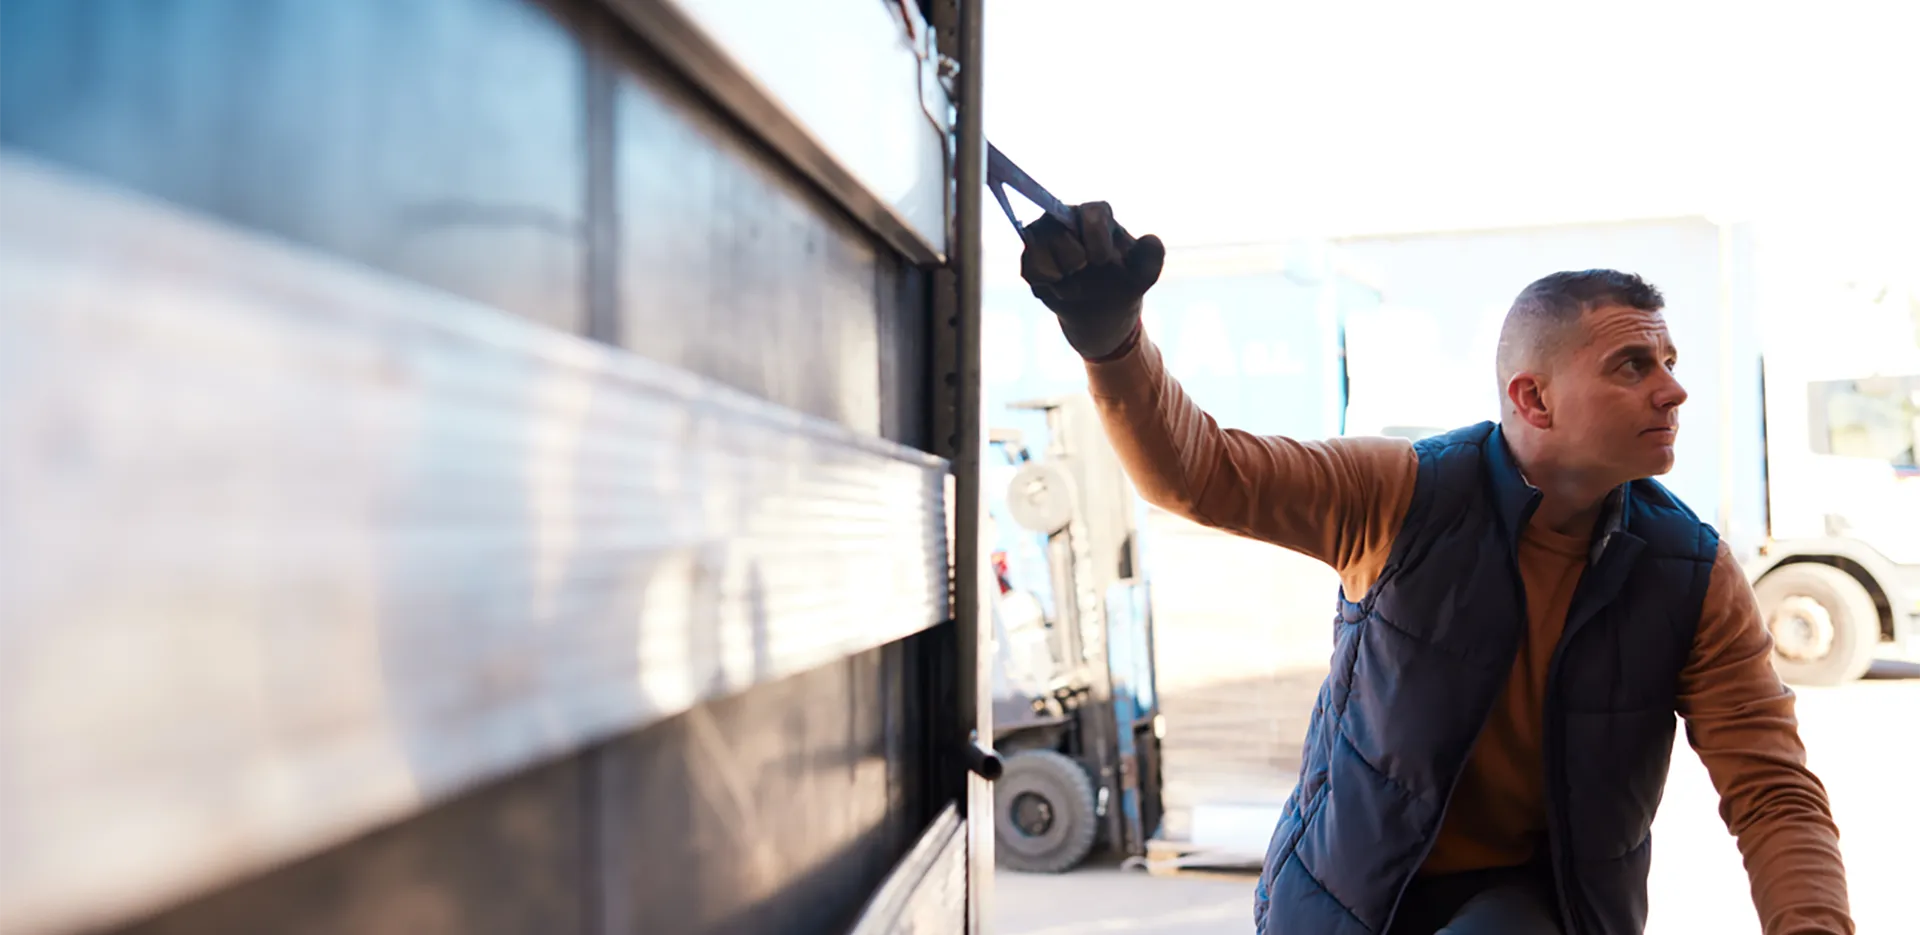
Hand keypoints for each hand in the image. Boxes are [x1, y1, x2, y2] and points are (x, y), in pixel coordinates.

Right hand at [1019, 202, 1164, 358]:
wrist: (1099, 311)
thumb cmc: (1122, 283)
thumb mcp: (1143, 273)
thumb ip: (1152, 256)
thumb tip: (1151, 240)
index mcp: (1096, 214)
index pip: (1090, 212)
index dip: (1095, 239)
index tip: (1103, 261)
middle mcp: (1065, 217)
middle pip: (1058, 230)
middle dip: (1075, 260)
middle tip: (1085, 271)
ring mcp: (1043, 236)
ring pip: (1039, 246)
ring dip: (1060, 273)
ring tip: (1074, 282)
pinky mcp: (1029, 257)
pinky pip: (1030, 268)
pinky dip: (1047, 284)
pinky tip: (1060, 288)